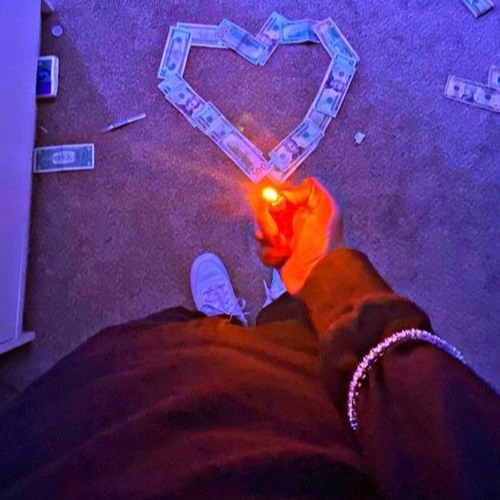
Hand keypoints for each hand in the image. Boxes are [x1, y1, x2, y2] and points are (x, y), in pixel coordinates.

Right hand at [254, 178, 343, 293]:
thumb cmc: (323, 242)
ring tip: (281, 247)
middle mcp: (291, 221)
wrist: (319, 275)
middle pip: (264, 211)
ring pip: (260, 230)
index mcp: (302, 207)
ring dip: (266, 237)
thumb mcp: (326, 208)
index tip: (278, 207)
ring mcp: (282, 239)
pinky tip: (280, 258)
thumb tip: (285, 193)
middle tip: (275, 232)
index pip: (277, 194)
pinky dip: (268, 254)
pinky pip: (262, 250)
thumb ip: (310, 189)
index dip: (272, 199)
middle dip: (265, 220)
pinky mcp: (276, 256)